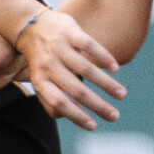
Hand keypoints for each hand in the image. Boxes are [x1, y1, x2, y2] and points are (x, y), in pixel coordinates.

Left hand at [7, 8, 127, 128]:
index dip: (76, 116)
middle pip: (76, 89)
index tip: (93, 126)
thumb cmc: (42, 60)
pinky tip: (115, 69)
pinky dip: (104, 58)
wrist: (31, 26)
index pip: (58, 102)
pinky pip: (89, 45)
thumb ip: (52, 100)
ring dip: (106, 84)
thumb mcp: (40, 81)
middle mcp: (48, 65)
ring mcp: (59, 47)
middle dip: (98, 105)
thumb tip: (76, 116)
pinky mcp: (70, 32)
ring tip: (122, 95)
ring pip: (86, 69)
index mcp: (40, 80)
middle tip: (114, 116)